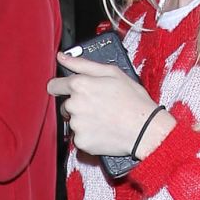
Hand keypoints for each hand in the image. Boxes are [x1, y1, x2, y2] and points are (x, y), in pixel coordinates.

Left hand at [47, 51, 170, 161]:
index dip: (60, 87)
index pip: (54, 86)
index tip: (65, 91)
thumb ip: (82, 64)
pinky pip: (79, 137)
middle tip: (99, 106)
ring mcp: (77, 125)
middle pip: (65, 105)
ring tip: (104, 119)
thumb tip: (62, 57)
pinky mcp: (81, 141)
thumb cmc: (133, 100)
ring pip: (73, 122)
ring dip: (84, 121)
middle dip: (78, 105)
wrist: (145, 129)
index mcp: (80, 85)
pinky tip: (103, 130)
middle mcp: (74, 105)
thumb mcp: (112, 73)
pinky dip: (89, 135)